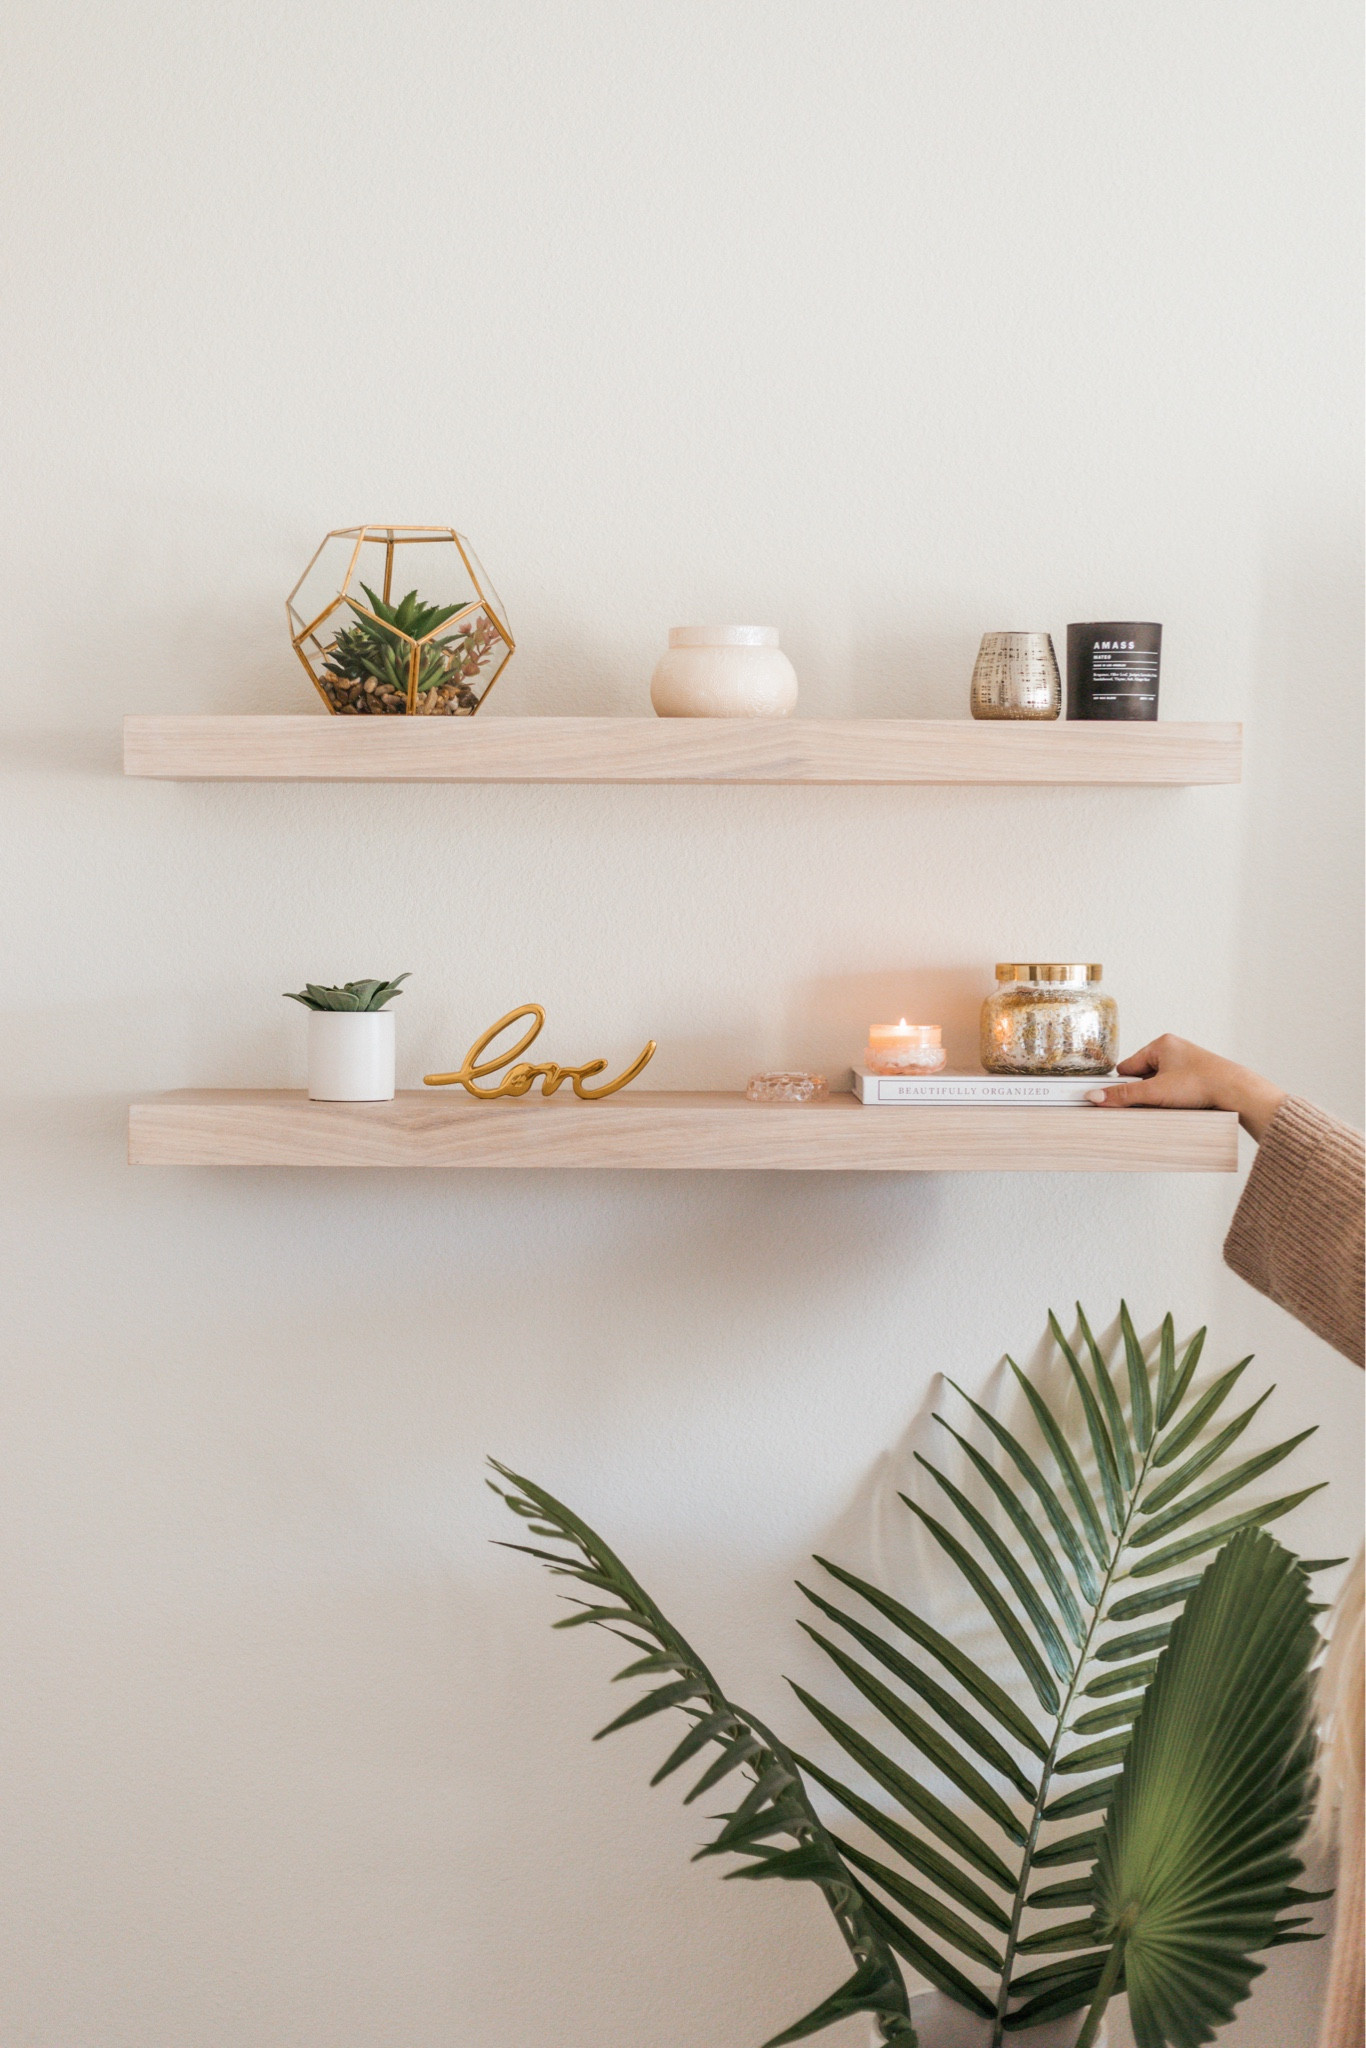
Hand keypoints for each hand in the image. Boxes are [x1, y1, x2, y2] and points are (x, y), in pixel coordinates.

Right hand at [1085, 1035, 1286, 1140]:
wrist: (1236, 1092)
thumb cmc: (1202, 1083)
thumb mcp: (1156, 1092)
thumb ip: (1123, 1096)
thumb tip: (1096, 1098)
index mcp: (1162, 1044)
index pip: (1128, 1066)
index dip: (1125, 1085)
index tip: (1121, 1099)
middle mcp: (1175, 1049)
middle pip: (1144, 1076)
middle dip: (1144, 1092)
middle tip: (1151, 1103)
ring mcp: (1188, 1062)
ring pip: (1160, 1083)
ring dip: (1159, 1096)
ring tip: (1171, 1105)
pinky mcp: (1199, 1076)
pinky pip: (1175, 1088)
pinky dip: (1174, 1098)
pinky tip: (1181, 1106)